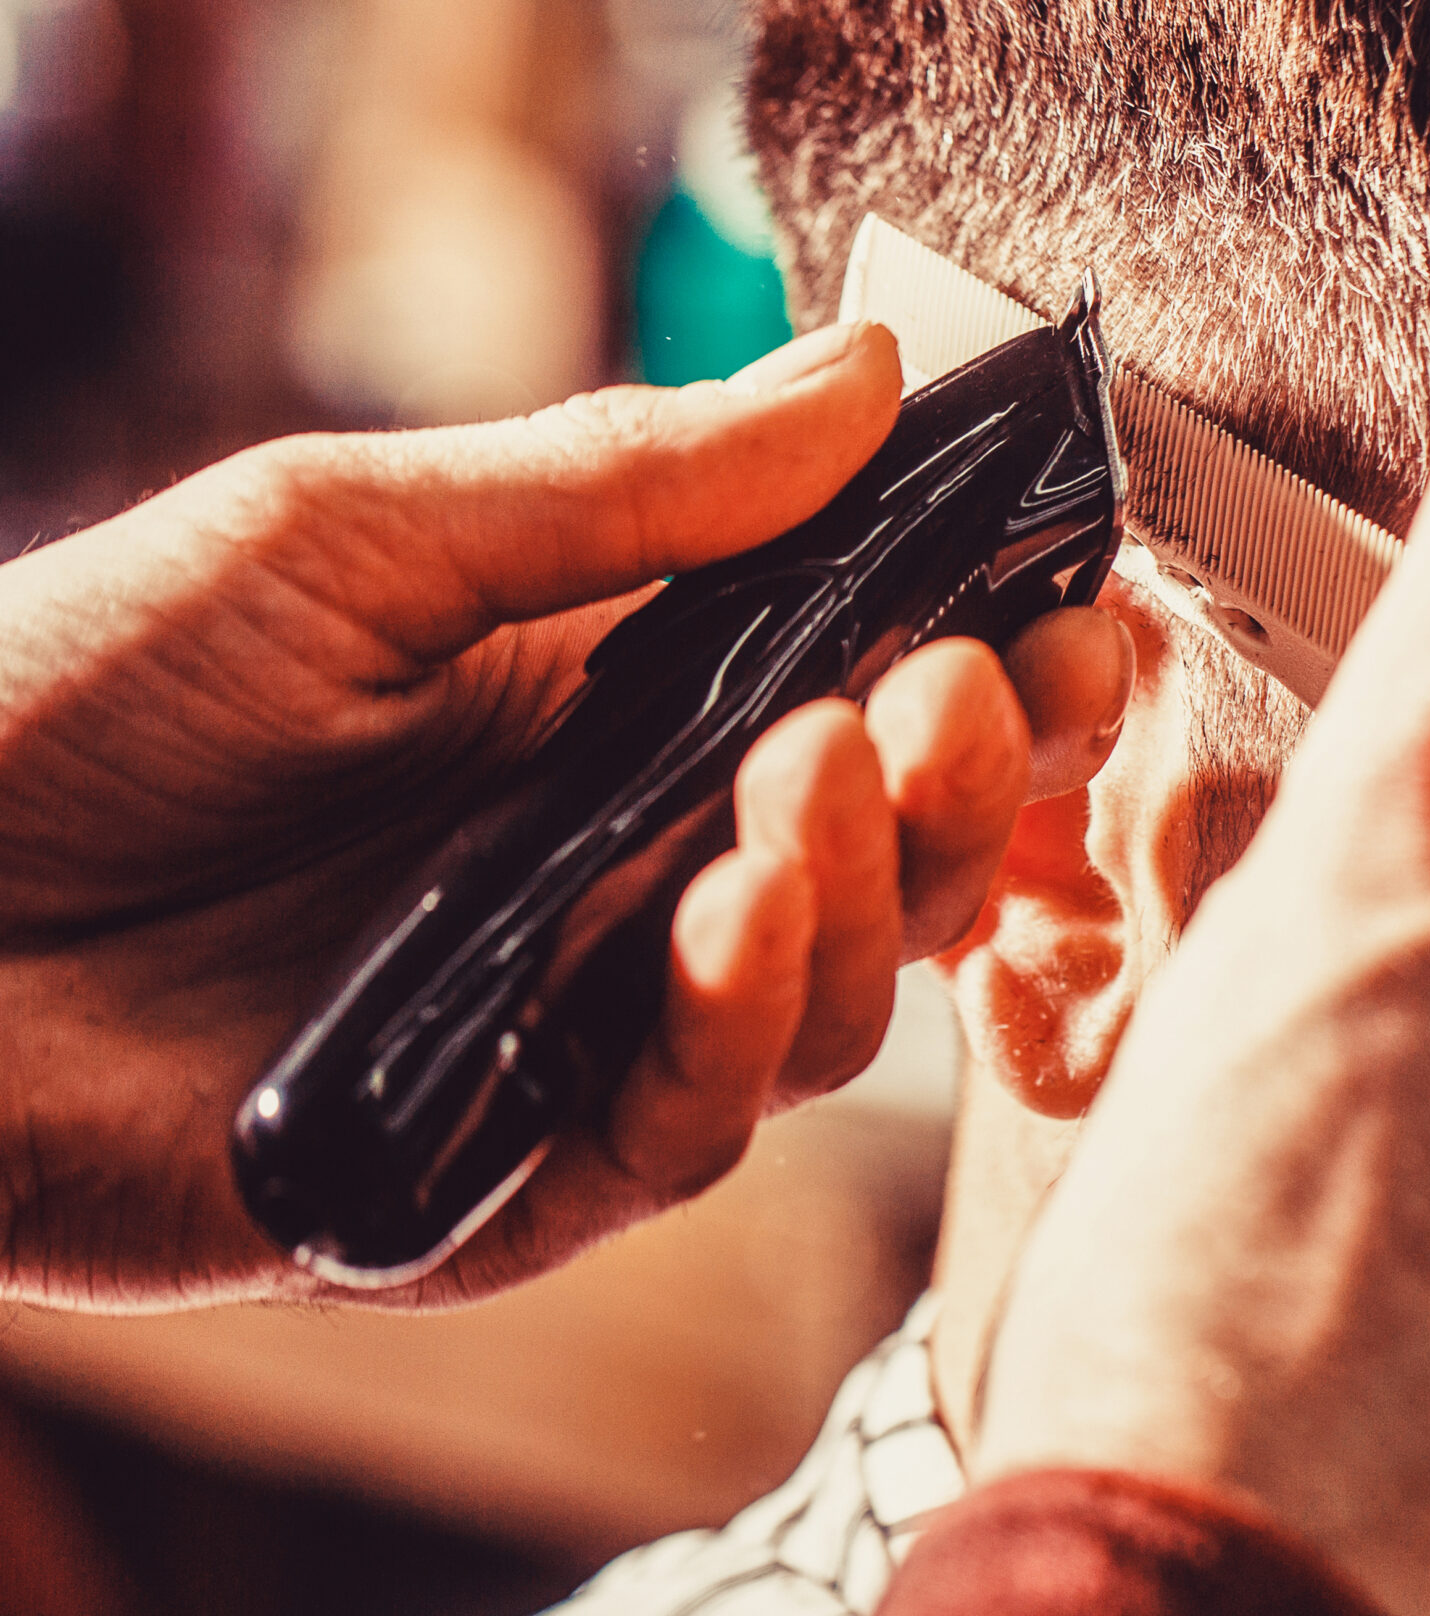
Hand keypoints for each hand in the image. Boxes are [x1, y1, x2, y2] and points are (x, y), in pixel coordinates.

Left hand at [0, 323, 1132, 1309]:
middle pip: (895, 873)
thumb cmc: (79, 696)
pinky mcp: (500, 1177)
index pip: (874, 707)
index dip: (999, 674)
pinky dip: (729, 1032)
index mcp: (622, 723)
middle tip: (955, 695)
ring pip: (824, 1015)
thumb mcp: (359, 542)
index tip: (1074, 613)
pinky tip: (719, 917)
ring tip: (812, 781)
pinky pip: (676, 1136)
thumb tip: (867, 368)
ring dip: (863, 900)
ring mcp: (575, 1036)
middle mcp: (631, 886)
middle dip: (962, 788)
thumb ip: (627, 482)